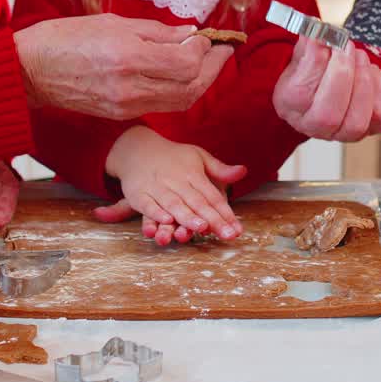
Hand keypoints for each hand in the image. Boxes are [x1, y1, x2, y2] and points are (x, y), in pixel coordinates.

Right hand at [14, 15, 233, 119]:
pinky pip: (163, 105)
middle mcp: (131, 86)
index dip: (204, 49)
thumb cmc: (67, 37)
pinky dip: (180, 91)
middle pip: (191, 86)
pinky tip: (182, 74)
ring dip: (201, 82)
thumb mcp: (113, 22)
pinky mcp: (122, 113)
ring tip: (207, 62)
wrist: (32, 71)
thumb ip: (156, 31)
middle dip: (213, 68)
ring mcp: (127, 104)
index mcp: (128, 56)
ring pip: (181, 101)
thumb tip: (190, 34)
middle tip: (222, 50)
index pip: (186, 62)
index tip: (207, 36)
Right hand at [97, 127, 245, 245]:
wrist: (137, 148)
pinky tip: (167, 221)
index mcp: (193, 173)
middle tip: (226, 233)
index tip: (237, 229)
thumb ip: (219, 169)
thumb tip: (243, 171)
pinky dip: (156, 213)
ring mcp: (157, 187)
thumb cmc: (173, 157)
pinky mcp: (139, 194)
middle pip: (197, 202)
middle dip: (212, 219)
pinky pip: (148, 205)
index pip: (212, 196)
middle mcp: (176, 180)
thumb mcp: (198, 157)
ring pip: (174, 204)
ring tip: (201, 228)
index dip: (225, 213)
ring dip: (187, 217)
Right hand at [273, 37, 380, 140]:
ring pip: (356, 121)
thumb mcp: (304, 52)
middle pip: (327, 115)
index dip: (314, 64)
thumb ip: (309, 43)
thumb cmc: (315, 67)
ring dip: (362, 81)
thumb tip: (317, 29)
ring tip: (359, 56)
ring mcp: (344, 133)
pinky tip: (370, 71)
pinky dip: (379, 86)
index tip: (324, 37)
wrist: (333, 79)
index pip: (299, 94)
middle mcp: (313, 126)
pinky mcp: (372, 128)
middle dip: (341, 74)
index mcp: (289, 106)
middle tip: (346, 46)